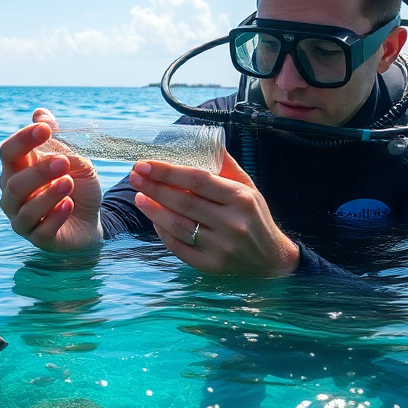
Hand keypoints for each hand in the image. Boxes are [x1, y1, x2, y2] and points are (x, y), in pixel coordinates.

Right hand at [0, 109, 102, 251]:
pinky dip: (55, 216)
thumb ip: (57, 139)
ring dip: (47, 195)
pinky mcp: (37, 239)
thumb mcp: (74, 158)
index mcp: (17, 169)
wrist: (90, 219)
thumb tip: (40, 113)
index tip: (44, 129)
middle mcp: (12, 195)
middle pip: (14, 182)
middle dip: (38, 171)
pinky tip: (69, 205)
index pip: (9, 152)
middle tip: (63, 161)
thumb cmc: (76, 185)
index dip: (23, 140)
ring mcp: (21, 219)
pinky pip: (41, 230)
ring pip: (25, 209)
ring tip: (68, 183)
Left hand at [130, 151, 299, 275]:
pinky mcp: (212, 266)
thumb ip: (225, 166)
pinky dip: (164, 233)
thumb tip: (202, 140)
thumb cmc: (255, 216)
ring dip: (154, 210)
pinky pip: (180, 247)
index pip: (198, 180)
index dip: (168, 171)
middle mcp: (232, 223)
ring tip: (139, 196)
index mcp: (240, 198)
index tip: (145, 164)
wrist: (272, 259)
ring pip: (179, 226)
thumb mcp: (248, 187)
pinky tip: (154, 219)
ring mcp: (221, 247)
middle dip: (154, 188)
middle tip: (134, 177)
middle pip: (184, 202)